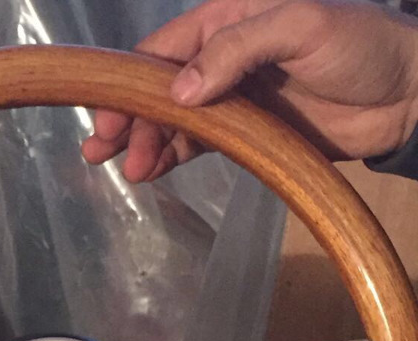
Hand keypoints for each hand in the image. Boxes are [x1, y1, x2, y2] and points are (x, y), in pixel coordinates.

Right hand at [82, 0, 417, 180]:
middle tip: (103, 151)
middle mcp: (224, 58)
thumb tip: (182, 90)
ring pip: (176, 122)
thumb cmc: (361, 46)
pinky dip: (176, 157)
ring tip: (130, 171)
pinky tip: (155, 172)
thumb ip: (239, 49)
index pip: (165, 50)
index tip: (108, 116)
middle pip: (162, 89)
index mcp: (229, 19)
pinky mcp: (248, 134)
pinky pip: (202, 145)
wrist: (405, 97)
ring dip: (149, 144)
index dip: (132, 83)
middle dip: (131, 119)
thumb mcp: (302, 26)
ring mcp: (234, 98)